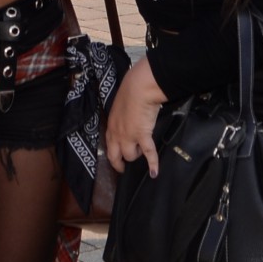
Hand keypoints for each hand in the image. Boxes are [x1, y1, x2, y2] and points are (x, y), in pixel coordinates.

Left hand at [105, 58, 165, 176]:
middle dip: (119, 164)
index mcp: (110, 125)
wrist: (138, 88)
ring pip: (129, 156)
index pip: (108, 145)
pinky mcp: (141, 135)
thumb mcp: (121, 106)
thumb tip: (130, 119)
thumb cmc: (131, 92)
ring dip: (136, 156)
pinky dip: (152, 163)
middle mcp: (116, 134)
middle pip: (114, 155)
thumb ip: (123, 116)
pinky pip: (147, 153)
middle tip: (123, 169)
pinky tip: (154, 173)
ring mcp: (128, 136)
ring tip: (142, 152)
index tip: (116, 158)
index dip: (112, 154)